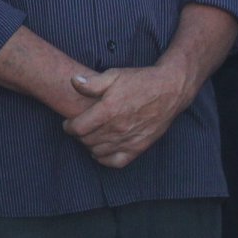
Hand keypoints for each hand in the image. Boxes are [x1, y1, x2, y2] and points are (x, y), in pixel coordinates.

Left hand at [63, 66, 188, 168]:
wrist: (169, 90)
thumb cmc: (140, 81)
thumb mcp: (113, 75)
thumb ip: (91, 83)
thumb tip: (73, 81)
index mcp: (108, 110)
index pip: (78, 128)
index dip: (68, 126)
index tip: (68, 123)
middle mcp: (118, 128)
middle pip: (86, 140)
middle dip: (78, 135)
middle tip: (79, 128)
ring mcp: (129, 139)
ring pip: (98, 151)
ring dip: (89, 146)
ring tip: (89, 136)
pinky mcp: (139, 147)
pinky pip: (116, 162)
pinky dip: (105, 159)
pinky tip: (101, 150)